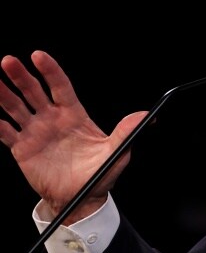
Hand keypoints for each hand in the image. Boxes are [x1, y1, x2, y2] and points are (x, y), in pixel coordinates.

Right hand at [0, 50, 146, 223]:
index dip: (50, 70)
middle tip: (8, 61)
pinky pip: (5, 132)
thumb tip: (145, 116)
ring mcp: (36, 132)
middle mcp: (52, 119)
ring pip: (16, 107)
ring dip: (4, 94)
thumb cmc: (100, 172)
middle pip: (34, 91)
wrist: (81, 197)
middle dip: (21, 76)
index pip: (60, 86)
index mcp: (73, 114)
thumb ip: (125, 132)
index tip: (38, 55)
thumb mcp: (116, 152)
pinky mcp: (22, 148)